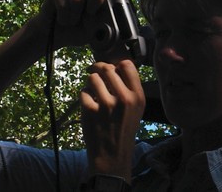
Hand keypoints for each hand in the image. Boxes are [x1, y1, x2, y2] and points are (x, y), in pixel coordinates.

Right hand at [28, 0, 137, 49]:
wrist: (56, 36)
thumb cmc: (81, 31)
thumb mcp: (100, 33)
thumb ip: (111, 28)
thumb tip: (123, 33)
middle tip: (92, 12)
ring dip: (76, 15)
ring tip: (74, 22)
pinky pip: (63, 0)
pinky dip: (64, 16)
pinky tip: (64, 21)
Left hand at [80, 60, 144, 181]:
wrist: (112, 156)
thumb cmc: (124, 129)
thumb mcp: (136, 109)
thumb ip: (129, 88)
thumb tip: (114, 67)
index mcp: (138, 97)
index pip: (127, 65)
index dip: (117, 65)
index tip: (112, 70)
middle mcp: (124, 99)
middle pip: (107, 68)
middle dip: (99, 70)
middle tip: (96, 74)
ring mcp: (106, 105)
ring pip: (92, 78)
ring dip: (91, 83)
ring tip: (93, 92)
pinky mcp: (90, 111)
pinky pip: (83, 92)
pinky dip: (84, 97)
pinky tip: (89, 105)